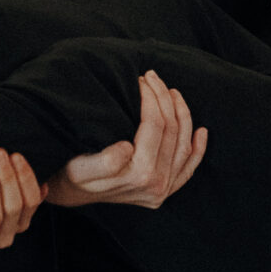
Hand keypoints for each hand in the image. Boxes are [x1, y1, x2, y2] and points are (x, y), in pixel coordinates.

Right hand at [47, 72, 208, 209]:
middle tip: (151, 76)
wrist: (68, 195)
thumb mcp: (79, 168)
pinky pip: (189, 169)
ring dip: (181, 114)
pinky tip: (202, 131)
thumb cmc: (71, 175)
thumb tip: (127, 148)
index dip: (150, 97)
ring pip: (183, 145)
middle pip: (171, 131)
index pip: (154, 125)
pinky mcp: (165, 191)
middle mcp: (156, 185)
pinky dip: (198, 149)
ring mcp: (163, 189)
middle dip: (164, 98)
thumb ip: (104, 162)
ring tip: (171, 91)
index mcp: (138, 175)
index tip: (139, 79)